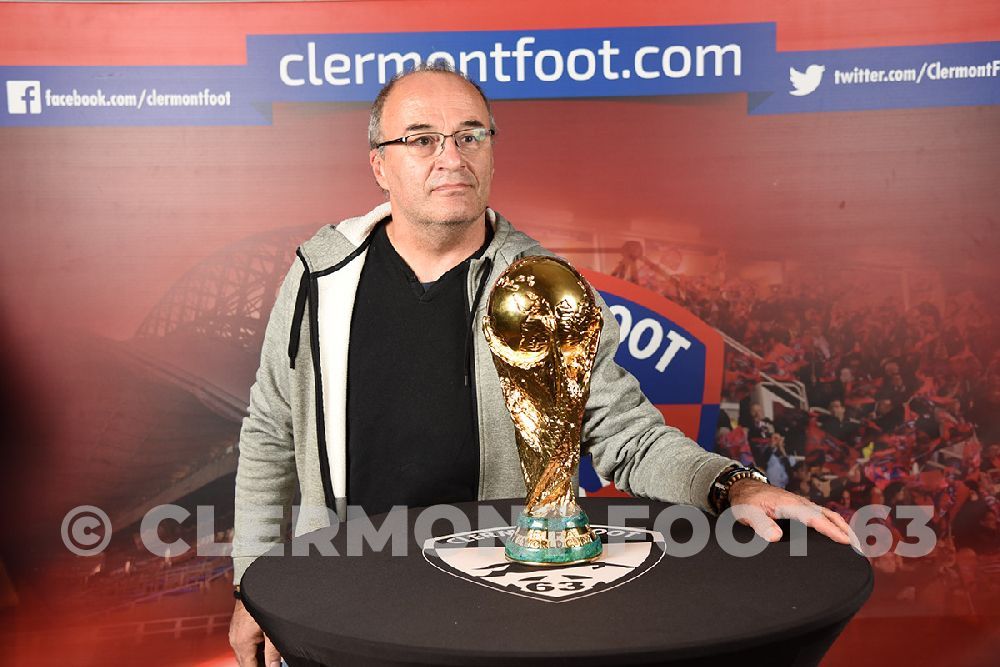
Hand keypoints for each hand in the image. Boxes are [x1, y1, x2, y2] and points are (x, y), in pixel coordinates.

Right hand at [229, 599, 281, 666]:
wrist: (254, 588)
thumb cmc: (262, 605)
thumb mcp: (271, 631)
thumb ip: (273, 652)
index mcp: (242, 644)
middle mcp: (235, 641)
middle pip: (245, 663)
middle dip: (257, 665)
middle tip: (270, 663)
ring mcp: (235, 635)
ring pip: (244, 655)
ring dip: (254, 658)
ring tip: (268, 656)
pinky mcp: (237, 629)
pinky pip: (243, 645)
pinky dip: (252, 649)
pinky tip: (263, 646)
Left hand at [727, 479, 859, 549]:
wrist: (744, 487)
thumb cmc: (746, 502)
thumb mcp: (747, 514)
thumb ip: (760, 525)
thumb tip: (776, 537)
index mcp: (789, 505)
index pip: (815, 519)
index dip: (831, 530)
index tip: (846, 542)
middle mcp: (800, 503)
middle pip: (829, 515)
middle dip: (846, 531)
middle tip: (860, 550)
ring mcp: (802, 504)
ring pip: (829, 514)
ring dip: (843, 527)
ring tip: (856, 545)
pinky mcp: (801, 507)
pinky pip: (823, 514)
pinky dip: (835, 523)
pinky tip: (838, 534)